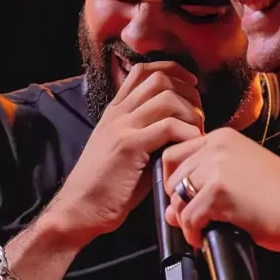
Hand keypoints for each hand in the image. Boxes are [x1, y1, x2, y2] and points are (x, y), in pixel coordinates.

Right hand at [52, 61, 202, 243]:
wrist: (80, 209)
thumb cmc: (108, 185)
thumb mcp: (125, 149)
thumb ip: (147, 131)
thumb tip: (182, 124)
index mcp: (116, 111)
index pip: (144, 71)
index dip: (173, 70)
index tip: (192, 85)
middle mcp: (118, 113)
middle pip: (160, 79)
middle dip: (188, 92)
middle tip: (199, 114)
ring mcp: (122, 127)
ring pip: (167, 98)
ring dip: (191, 112)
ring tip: (198, 131)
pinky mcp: (129, 146)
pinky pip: (169, 127)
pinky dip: (188, 134)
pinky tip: (193, 146)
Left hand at [163, 127, 279, 251]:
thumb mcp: (243, 174)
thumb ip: (206, 182)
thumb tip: (171, 210)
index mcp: (222, 137)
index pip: (175, 154)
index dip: (174, 181)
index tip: (184, 199)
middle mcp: (216, 146)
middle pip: (172, 177)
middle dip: (178, 203)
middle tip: (194, 219)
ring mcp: (217, 168)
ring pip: (178, 199)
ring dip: (186, 219)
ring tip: (201, 229)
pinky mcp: (219, 192)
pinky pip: (190, 218)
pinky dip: (193, 233)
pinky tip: (205, 238)